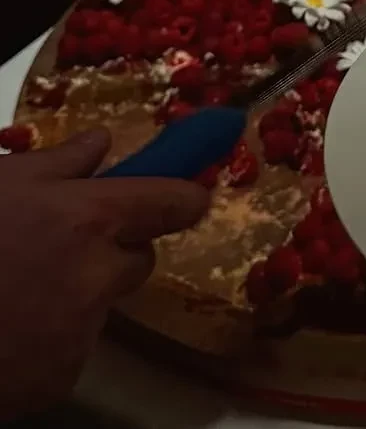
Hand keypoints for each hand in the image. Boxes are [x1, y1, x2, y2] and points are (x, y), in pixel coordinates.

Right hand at [0, 129, 207, 417]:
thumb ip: (58, 162)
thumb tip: (101, 143)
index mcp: (88, 220)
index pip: (172, 203)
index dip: (184, 196)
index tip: (191, 194)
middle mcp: (97, 276)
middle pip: (139, 257)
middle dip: (113, 249)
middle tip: (61, 245)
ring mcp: (81, 333)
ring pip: (103, 302)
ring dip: (77, 294)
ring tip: (18, 289)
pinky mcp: (62, 378)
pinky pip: (73, 347)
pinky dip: (50, 339)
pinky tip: (10, 327)